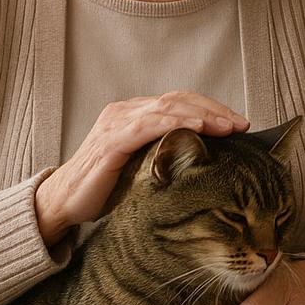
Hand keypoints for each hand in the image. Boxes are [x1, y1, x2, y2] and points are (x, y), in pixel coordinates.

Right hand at [34, 92, 248, 243]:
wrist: (62, 204)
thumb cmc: (103, 189)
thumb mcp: (140, 167)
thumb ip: (164, 155)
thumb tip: (208, 161)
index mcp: (133, 114)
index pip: (179, 101)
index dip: (211, 108)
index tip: (239, 123)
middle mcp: (124, 112)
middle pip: (177, 99)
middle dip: (214, 109)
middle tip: (241, 123)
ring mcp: (116, 124)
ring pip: (166, 108)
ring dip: (201, 115)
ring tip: (227, 126)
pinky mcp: (110, 142)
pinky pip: (146, 126)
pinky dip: (174, 123)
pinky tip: (197, 128)